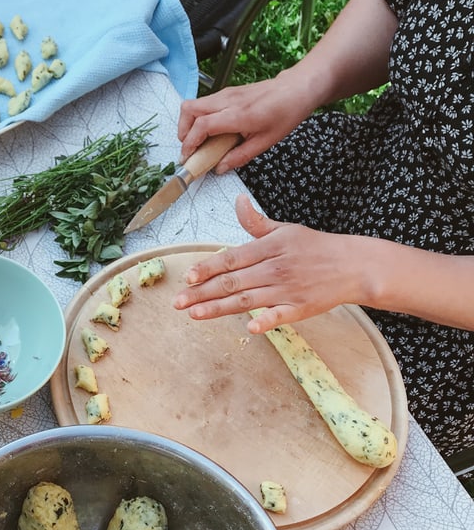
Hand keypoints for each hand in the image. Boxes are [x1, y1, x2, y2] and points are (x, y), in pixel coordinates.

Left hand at [173, 194, 369, 329]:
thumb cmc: (315, 247)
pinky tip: (249, 328)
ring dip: (219, 308)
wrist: (352, 265)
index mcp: (268, 249)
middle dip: (202, 292)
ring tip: (195, 314)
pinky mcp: (299, 309)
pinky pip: (279, 316)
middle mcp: (273, 269)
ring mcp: (286, 290)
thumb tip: (237, 201)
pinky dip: (265, 321)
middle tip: (178, 302)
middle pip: (232, 282)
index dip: (208, 268)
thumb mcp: (285, 230)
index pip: (231, 258)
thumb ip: (256, 222)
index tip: (188, 276)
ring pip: (246, 301)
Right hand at [176, 70, 318, 174]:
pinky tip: (211, 130)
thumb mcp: (266, 142)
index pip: (202, 125)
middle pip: (189, 109)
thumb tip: (220, 167)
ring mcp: (226, 93)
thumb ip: (240, 156)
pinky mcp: (228, 92)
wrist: (296, 88)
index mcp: (238, 115)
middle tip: (189, 147)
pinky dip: (199, 117)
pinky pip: (204, 103)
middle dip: (182, 130)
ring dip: (189, 123)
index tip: (187, 157)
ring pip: (193, 104)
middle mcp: (228, 101)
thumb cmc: (286, 112)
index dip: (189, 142)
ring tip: (198, 140)